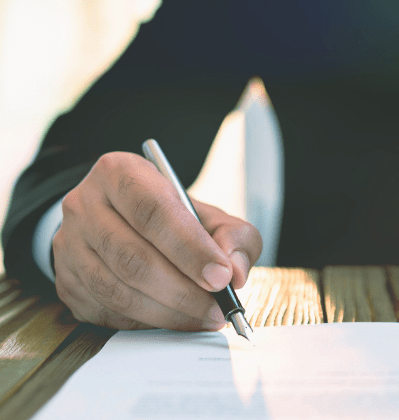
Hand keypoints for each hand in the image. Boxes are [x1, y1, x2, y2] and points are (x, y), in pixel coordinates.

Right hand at [53, 152, 261, 330]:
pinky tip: (175, 319)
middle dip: (183, 290)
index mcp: (119, 173)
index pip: (153, 212)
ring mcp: (69, 245)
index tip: (221, 277)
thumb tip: (235, 272)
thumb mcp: (207, 212)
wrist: (122, 219)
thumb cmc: (170, 216)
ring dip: (168, 313)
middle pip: (133, 256)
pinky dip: (146, 322)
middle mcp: (85, 204)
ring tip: (204, 317)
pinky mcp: (66, 280)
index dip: (189, 248)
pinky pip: (106, 311)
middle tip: (218, 307)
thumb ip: (233, 235)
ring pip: (117, 290)